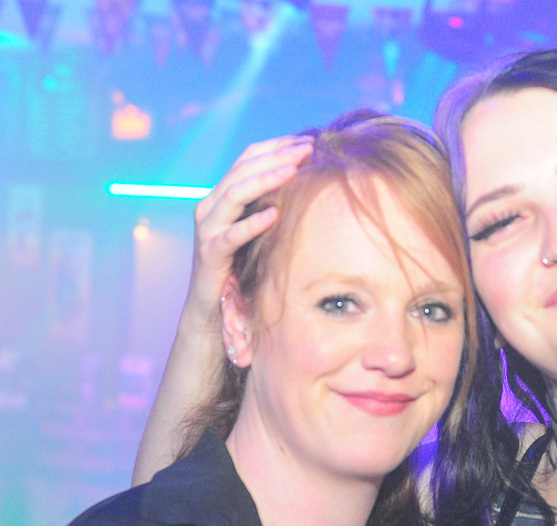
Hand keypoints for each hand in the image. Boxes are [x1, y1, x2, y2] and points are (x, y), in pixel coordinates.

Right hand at [184, 135, 313, 330]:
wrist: (210, 310)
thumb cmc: (238, 270)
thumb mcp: (254, 233)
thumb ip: (267, 208)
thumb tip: (304, 187)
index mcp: (220, 197)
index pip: (246, 159)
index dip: (275, 147)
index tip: (306, 142)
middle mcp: (209, 208)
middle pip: (241, 171)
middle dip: (276, 157)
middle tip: (307, 150)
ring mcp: (207, 231)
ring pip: (233, 195)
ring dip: (264, 180)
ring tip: (293, 171)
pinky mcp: (209, 255)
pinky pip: (230, 236)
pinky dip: (252, 224)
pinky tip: (274, 215)